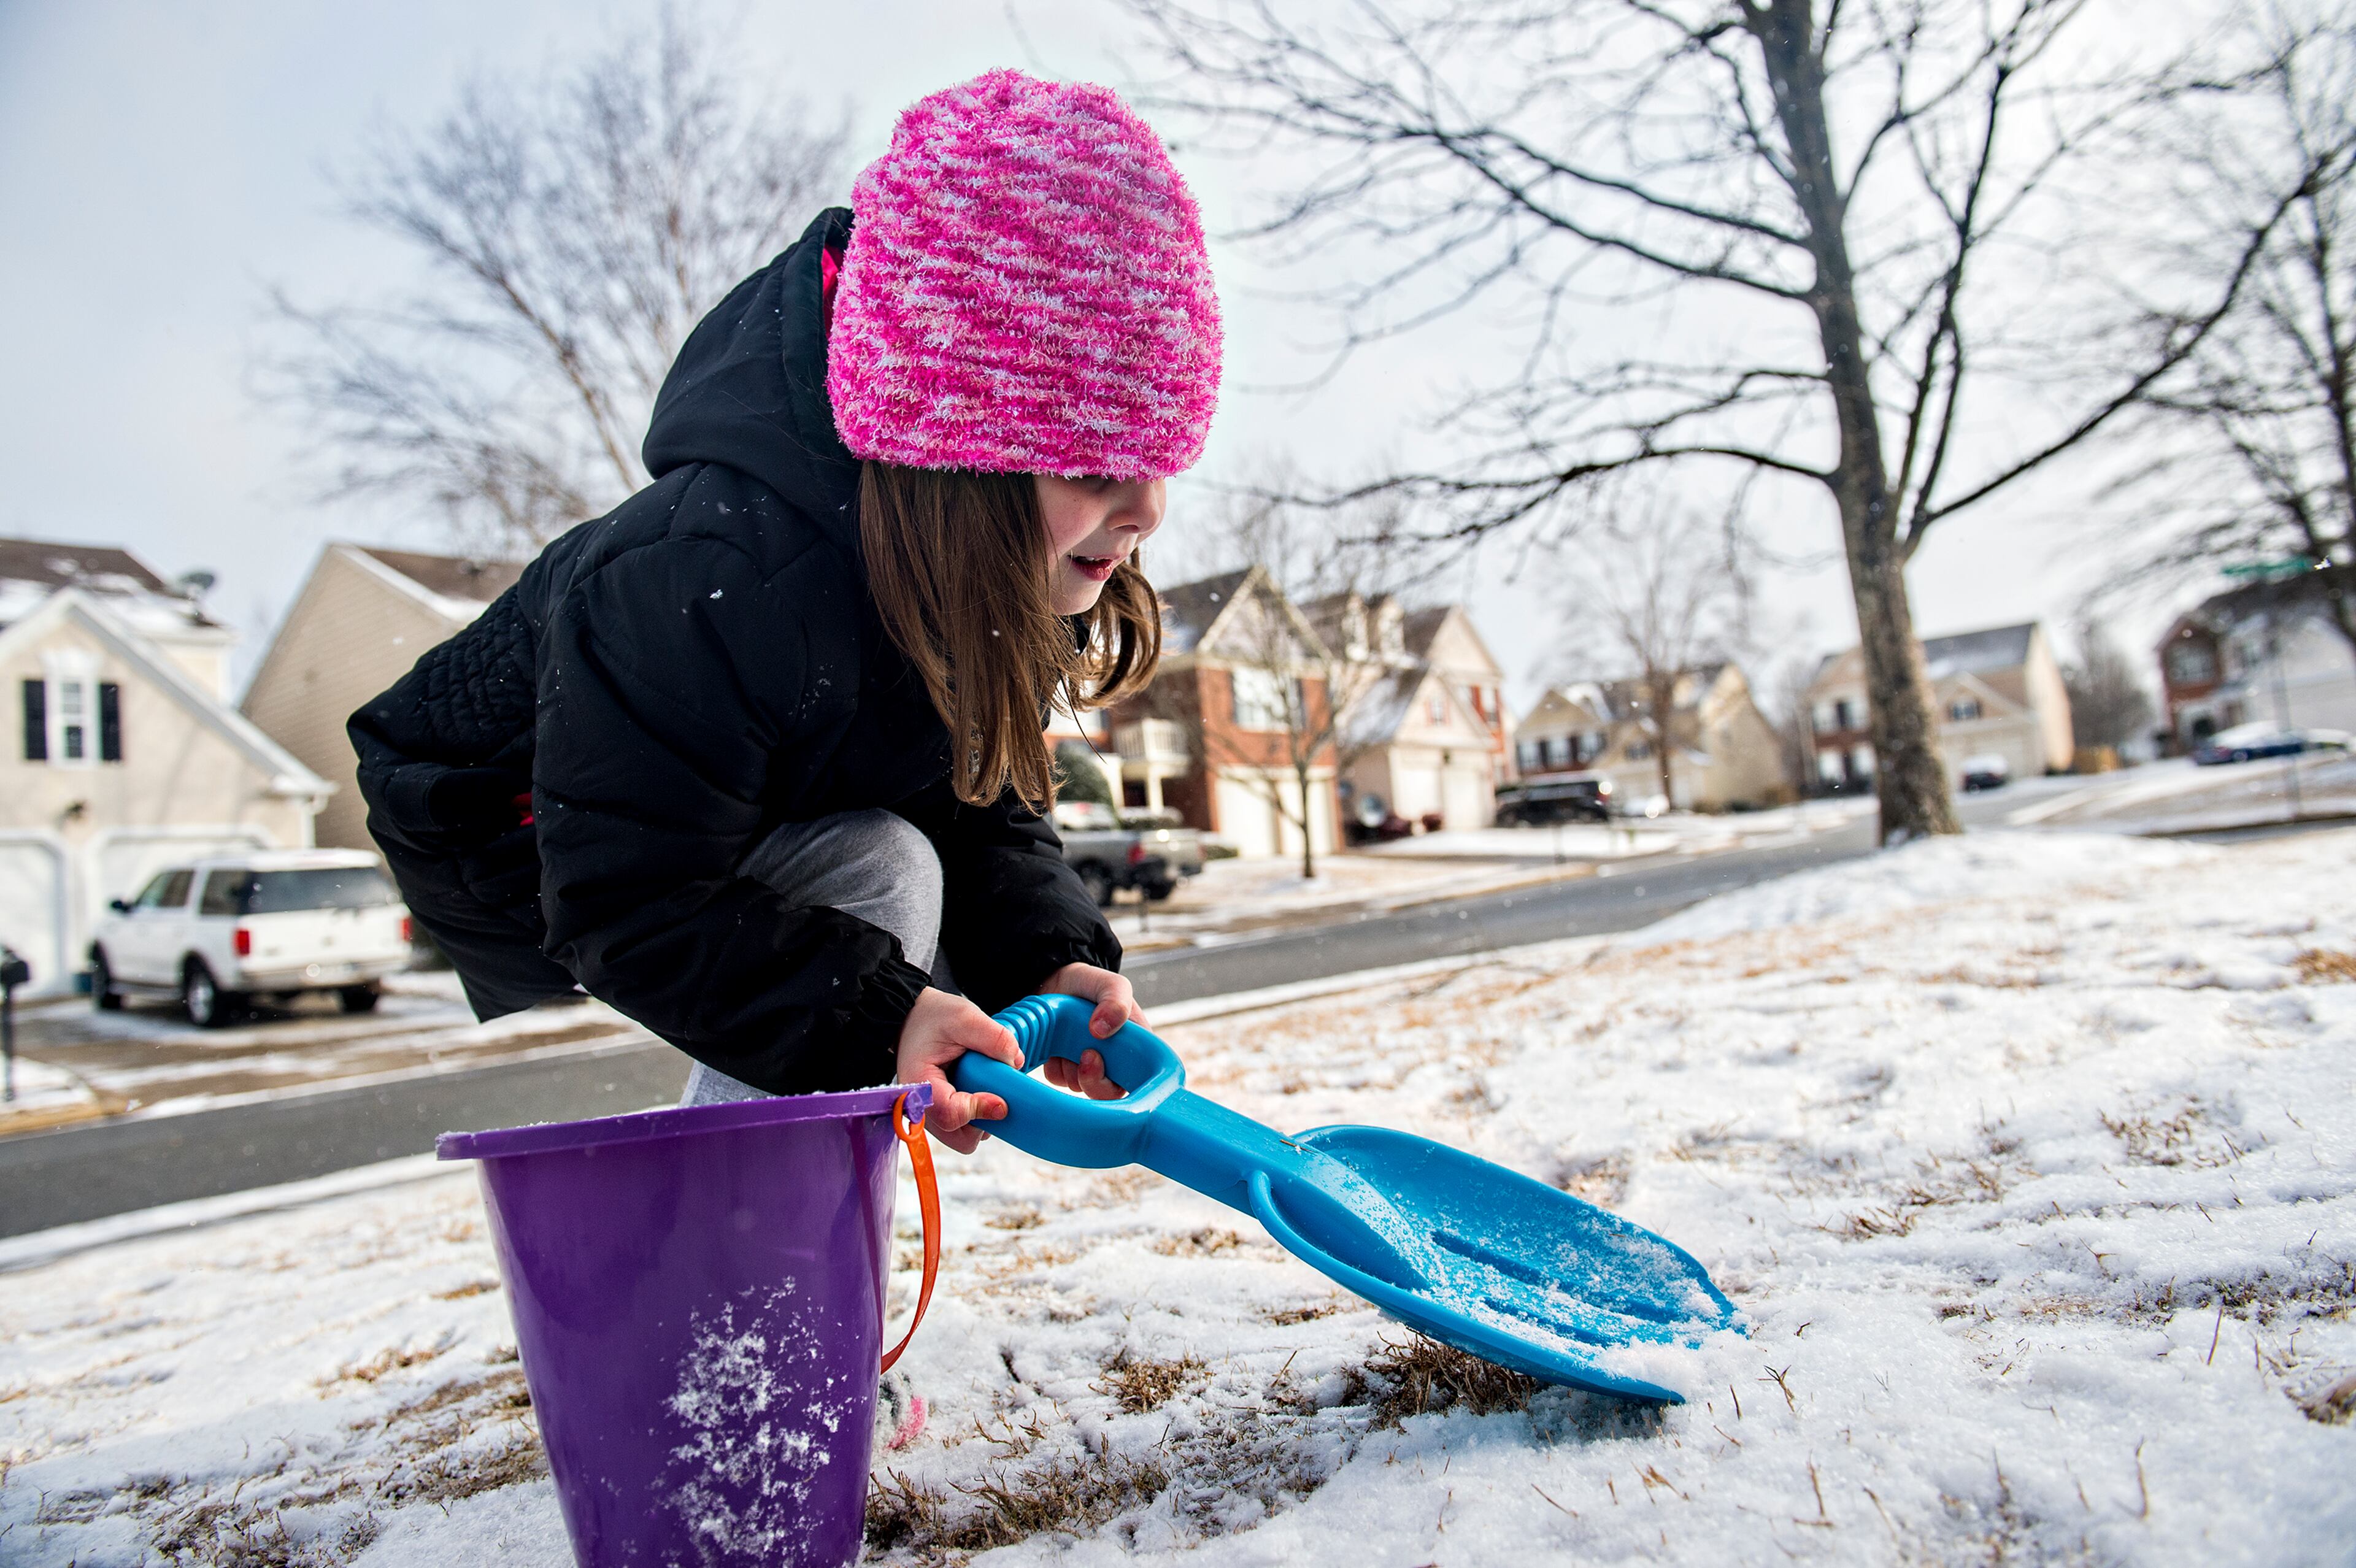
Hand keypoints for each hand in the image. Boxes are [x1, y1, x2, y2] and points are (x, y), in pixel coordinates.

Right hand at [895, 987, 1022, 1154]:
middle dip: (985, 1118)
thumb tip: (1016, 1063)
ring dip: (983, 1116)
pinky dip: (978, 1114)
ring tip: (982, 1083)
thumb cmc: (933, 1017)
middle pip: (961, 1138)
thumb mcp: (965, 1017)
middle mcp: (920, 1108)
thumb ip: (994, 1038)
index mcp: (919, 1084)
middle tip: (993, 1089)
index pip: (951, 1114)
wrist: (913, 1019)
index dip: (981, 1109)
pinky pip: (965, 1129)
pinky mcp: (941, 1116)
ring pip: (966, 1137)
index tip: (1001, 1099)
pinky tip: (978, 1087)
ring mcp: (930, 1116)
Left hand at [1036, 963, 1144, 1099]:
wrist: (1056, 981)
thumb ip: (1116, 1002)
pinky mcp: (1065, 1069)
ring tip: (1067, 1039)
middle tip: (1080, 1056)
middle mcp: (1114, 1061)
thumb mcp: (1110, 984)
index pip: (1136, 1079)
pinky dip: (1054, 1065)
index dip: (1117, 1079)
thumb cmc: (1090, 984)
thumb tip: (1103, 1030)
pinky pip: (1058, 1079)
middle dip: (1091, 1080)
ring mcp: (1089, 1067)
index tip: (1095, 1057)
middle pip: (1108, 1093)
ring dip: (1069, 1067)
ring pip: (1080, 1087)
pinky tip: (1056, 1046)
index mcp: (1133, 1046)